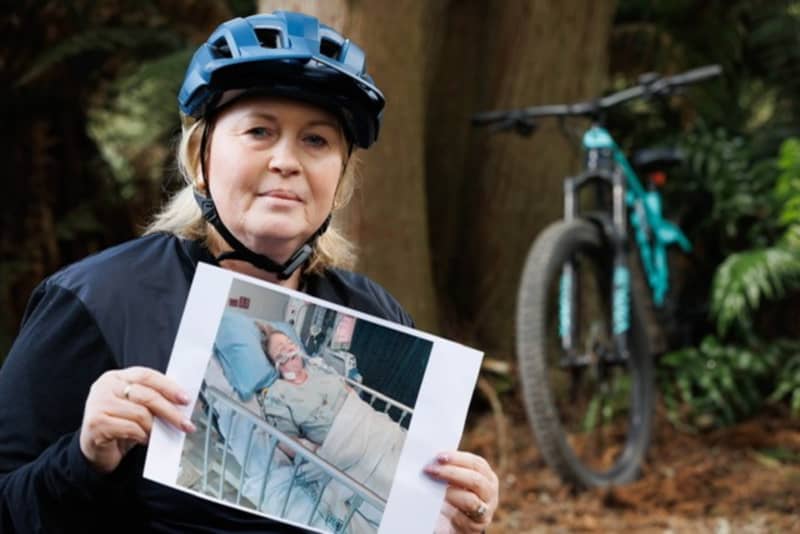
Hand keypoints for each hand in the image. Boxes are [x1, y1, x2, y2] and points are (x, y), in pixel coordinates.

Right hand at [79, 366, 193, 473]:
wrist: (95, 451)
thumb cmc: (120, 426)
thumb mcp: (138, 408)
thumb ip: (156, 401)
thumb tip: (186, 404)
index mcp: (117, 377)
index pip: (147, 376)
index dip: (169, 386)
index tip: (186, 399)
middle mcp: (106, 386)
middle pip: (147, 395)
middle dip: (170, 411)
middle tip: (185, 424)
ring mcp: (98, 403)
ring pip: (140, 413)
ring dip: (154, 427)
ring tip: (157, 434)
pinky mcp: (96, 423)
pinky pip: (130, 428)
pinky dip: (142, 436)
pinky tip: (143, 439)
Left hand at [425, 451, 498, 532]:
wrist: (454, 524)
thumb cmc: (455, 496)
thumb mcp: (457, 481)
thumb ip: (451, 469)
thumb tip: (433, 459)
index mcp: (487, 477)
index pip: (477, 464)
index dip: (458, 458)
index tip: (439, 456)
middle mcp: (490, 493)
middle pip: (476, 480)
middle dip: (451, 473)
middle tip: (430, 470)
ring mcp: (485, 512)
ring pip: (470, 501)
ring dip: (449, 493)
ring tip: (431, 488)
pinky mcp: (475, 527)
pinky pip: (462, 519)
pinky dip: (448, 511)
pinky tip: (437, 506)